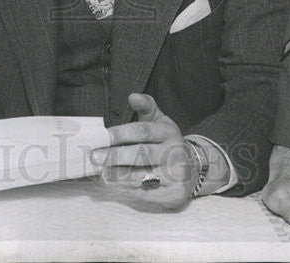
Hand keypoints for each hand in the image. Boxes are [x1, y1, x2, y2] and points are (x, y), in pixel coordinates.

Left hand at [93, 93, 201, 208]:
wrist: (194, 168)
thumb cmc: (168, 143)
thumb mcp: (160, 122)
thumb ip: (146, 107)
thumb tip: (133, 96)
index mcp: (168, 132)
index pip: (142, 131)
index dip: (121, 133)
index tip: (102, 136)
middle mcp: (174, 153)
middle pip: (141, 154)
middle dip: (115, 156)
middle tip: (95, 157)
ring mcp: (176, 174)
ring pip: (142, 176)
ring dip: (118, 175)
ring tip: (102, 172)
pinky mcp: (175, 194)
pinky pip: (147, 194)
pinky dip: (129, 190)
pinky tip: (116, 185)